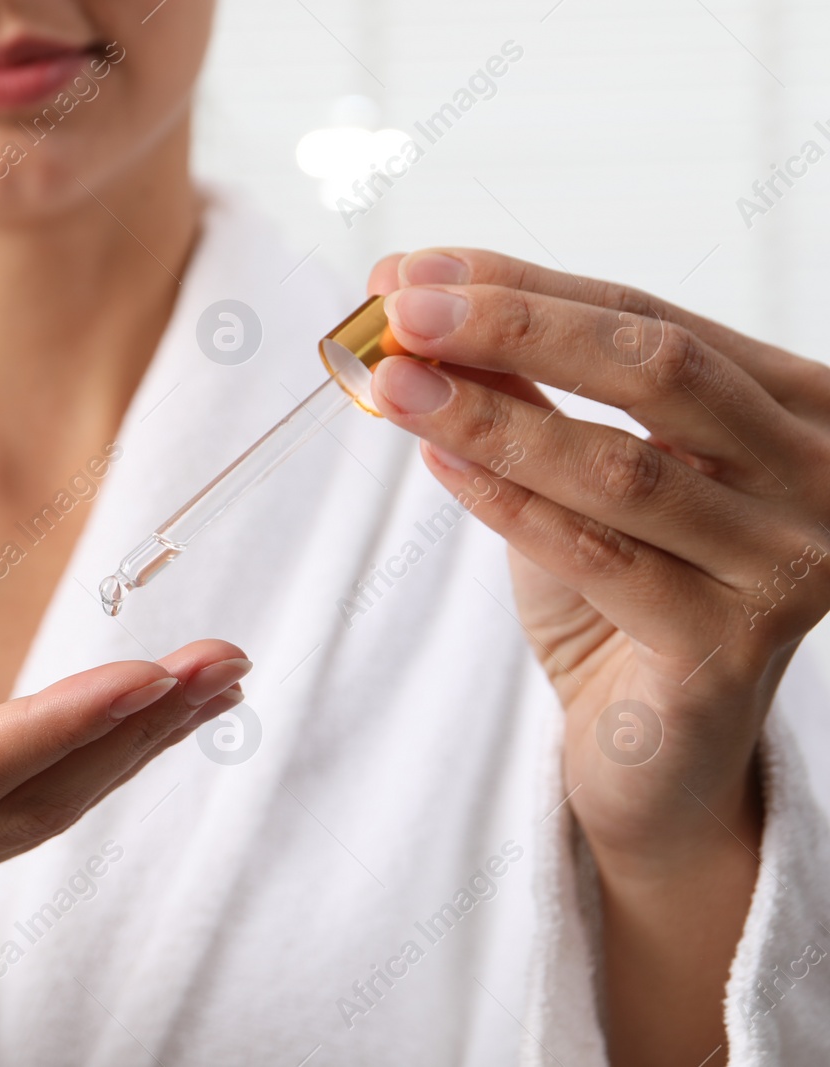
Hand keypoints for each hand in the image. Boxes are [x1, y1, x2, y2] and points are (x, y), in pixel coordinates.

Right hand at [0, 642, 250, 1066]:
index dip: (66, 725)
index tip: (154, 673)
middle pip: (36, 800)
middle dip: (140, 733)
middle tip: (227, 662)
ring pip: (37, 817)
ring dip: (128, 753)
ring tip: (204, 687)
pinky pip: (10, 825)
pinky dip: (80, 774)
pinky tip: (116, 738)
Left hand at [365, 248, 829, 1062]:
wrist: (660, 750)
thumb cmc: (625, 596)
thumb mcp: (584, 474)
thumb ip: (530, 392)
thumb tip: (421, 301)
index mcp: (794, 406)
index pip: (647, 319)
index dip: (522, 289)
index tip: (409, 272)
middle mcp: (819, 476)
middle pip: (656, 370)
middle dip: (513, 328)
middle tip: (398, 310)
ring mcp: (787, 564)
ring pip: (620, 466)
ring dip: (488, 416)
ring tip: (391, 383)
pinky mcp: (730, 648)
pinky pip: (599, 559)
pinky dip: (508, 503)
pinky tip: (436, 462)